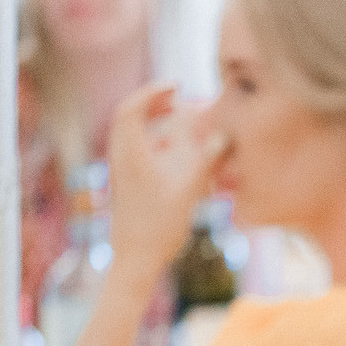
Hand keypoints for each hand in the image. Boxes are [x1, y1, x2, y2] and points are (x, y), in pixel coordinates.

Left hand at [102, 83, 225, 280]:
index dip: (152, 92)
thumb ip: (206, 161)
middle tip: (175, 97)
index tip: (175, 86)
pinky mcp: (124, 183)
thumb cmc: (158, 227)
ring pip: (129, 132)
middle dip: (152, 102)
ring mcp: (120, 170)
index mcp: (130, 154)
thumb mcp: (188, 192)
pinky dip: (151, 138)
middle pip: (128, 116)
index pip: (132, 108)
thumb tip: (224, 136)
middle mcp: (120, 158)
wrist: (134, 258)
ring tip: (174, 117)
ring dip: (151, 120)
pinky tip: (170, 149)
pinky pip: (134, 148)